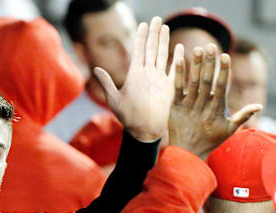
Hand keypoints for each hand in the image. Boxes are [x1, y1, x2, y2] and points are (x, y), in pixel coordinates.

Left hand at [94, 17, 181, 141]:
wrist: (143, 131)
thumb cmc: (127, 118)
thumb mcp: (114, 99)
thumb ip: (107, 83)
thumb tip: (95, 69)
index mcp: (134, 75)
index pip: (138, 51)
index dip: (141, 38)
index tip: (142, 24)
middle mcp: (147, 74)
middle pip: (151, 49)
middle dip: (153, 34)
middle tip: (156, 19)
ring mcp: (159, 79)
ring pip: (162, 55)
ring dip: (164, 41)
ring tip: (165, 27)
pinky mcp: (169, 87)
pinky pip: (174, 70)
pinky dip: (177, 58)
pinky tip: (180, 47)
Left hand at [168, 44, 261, 157]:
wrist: (186, 153)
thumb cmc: (210, 141)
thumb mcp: (229, 130)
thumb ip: (243, 116)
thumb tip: (260, 106)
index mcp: (216, 110)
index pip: (221, 87)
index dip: (223, 71)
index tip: (225, 56)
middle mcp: (202, 107)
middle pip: (206, 81)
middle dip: (209, 63)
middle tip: (210, 46)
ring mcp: (188, 106)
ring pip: (192, 83)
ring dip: (195, 65)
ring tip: (197, 49)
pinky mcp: (175, 107)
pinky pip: (177, 89)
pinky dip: (178, 75)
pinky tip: (179, 60)